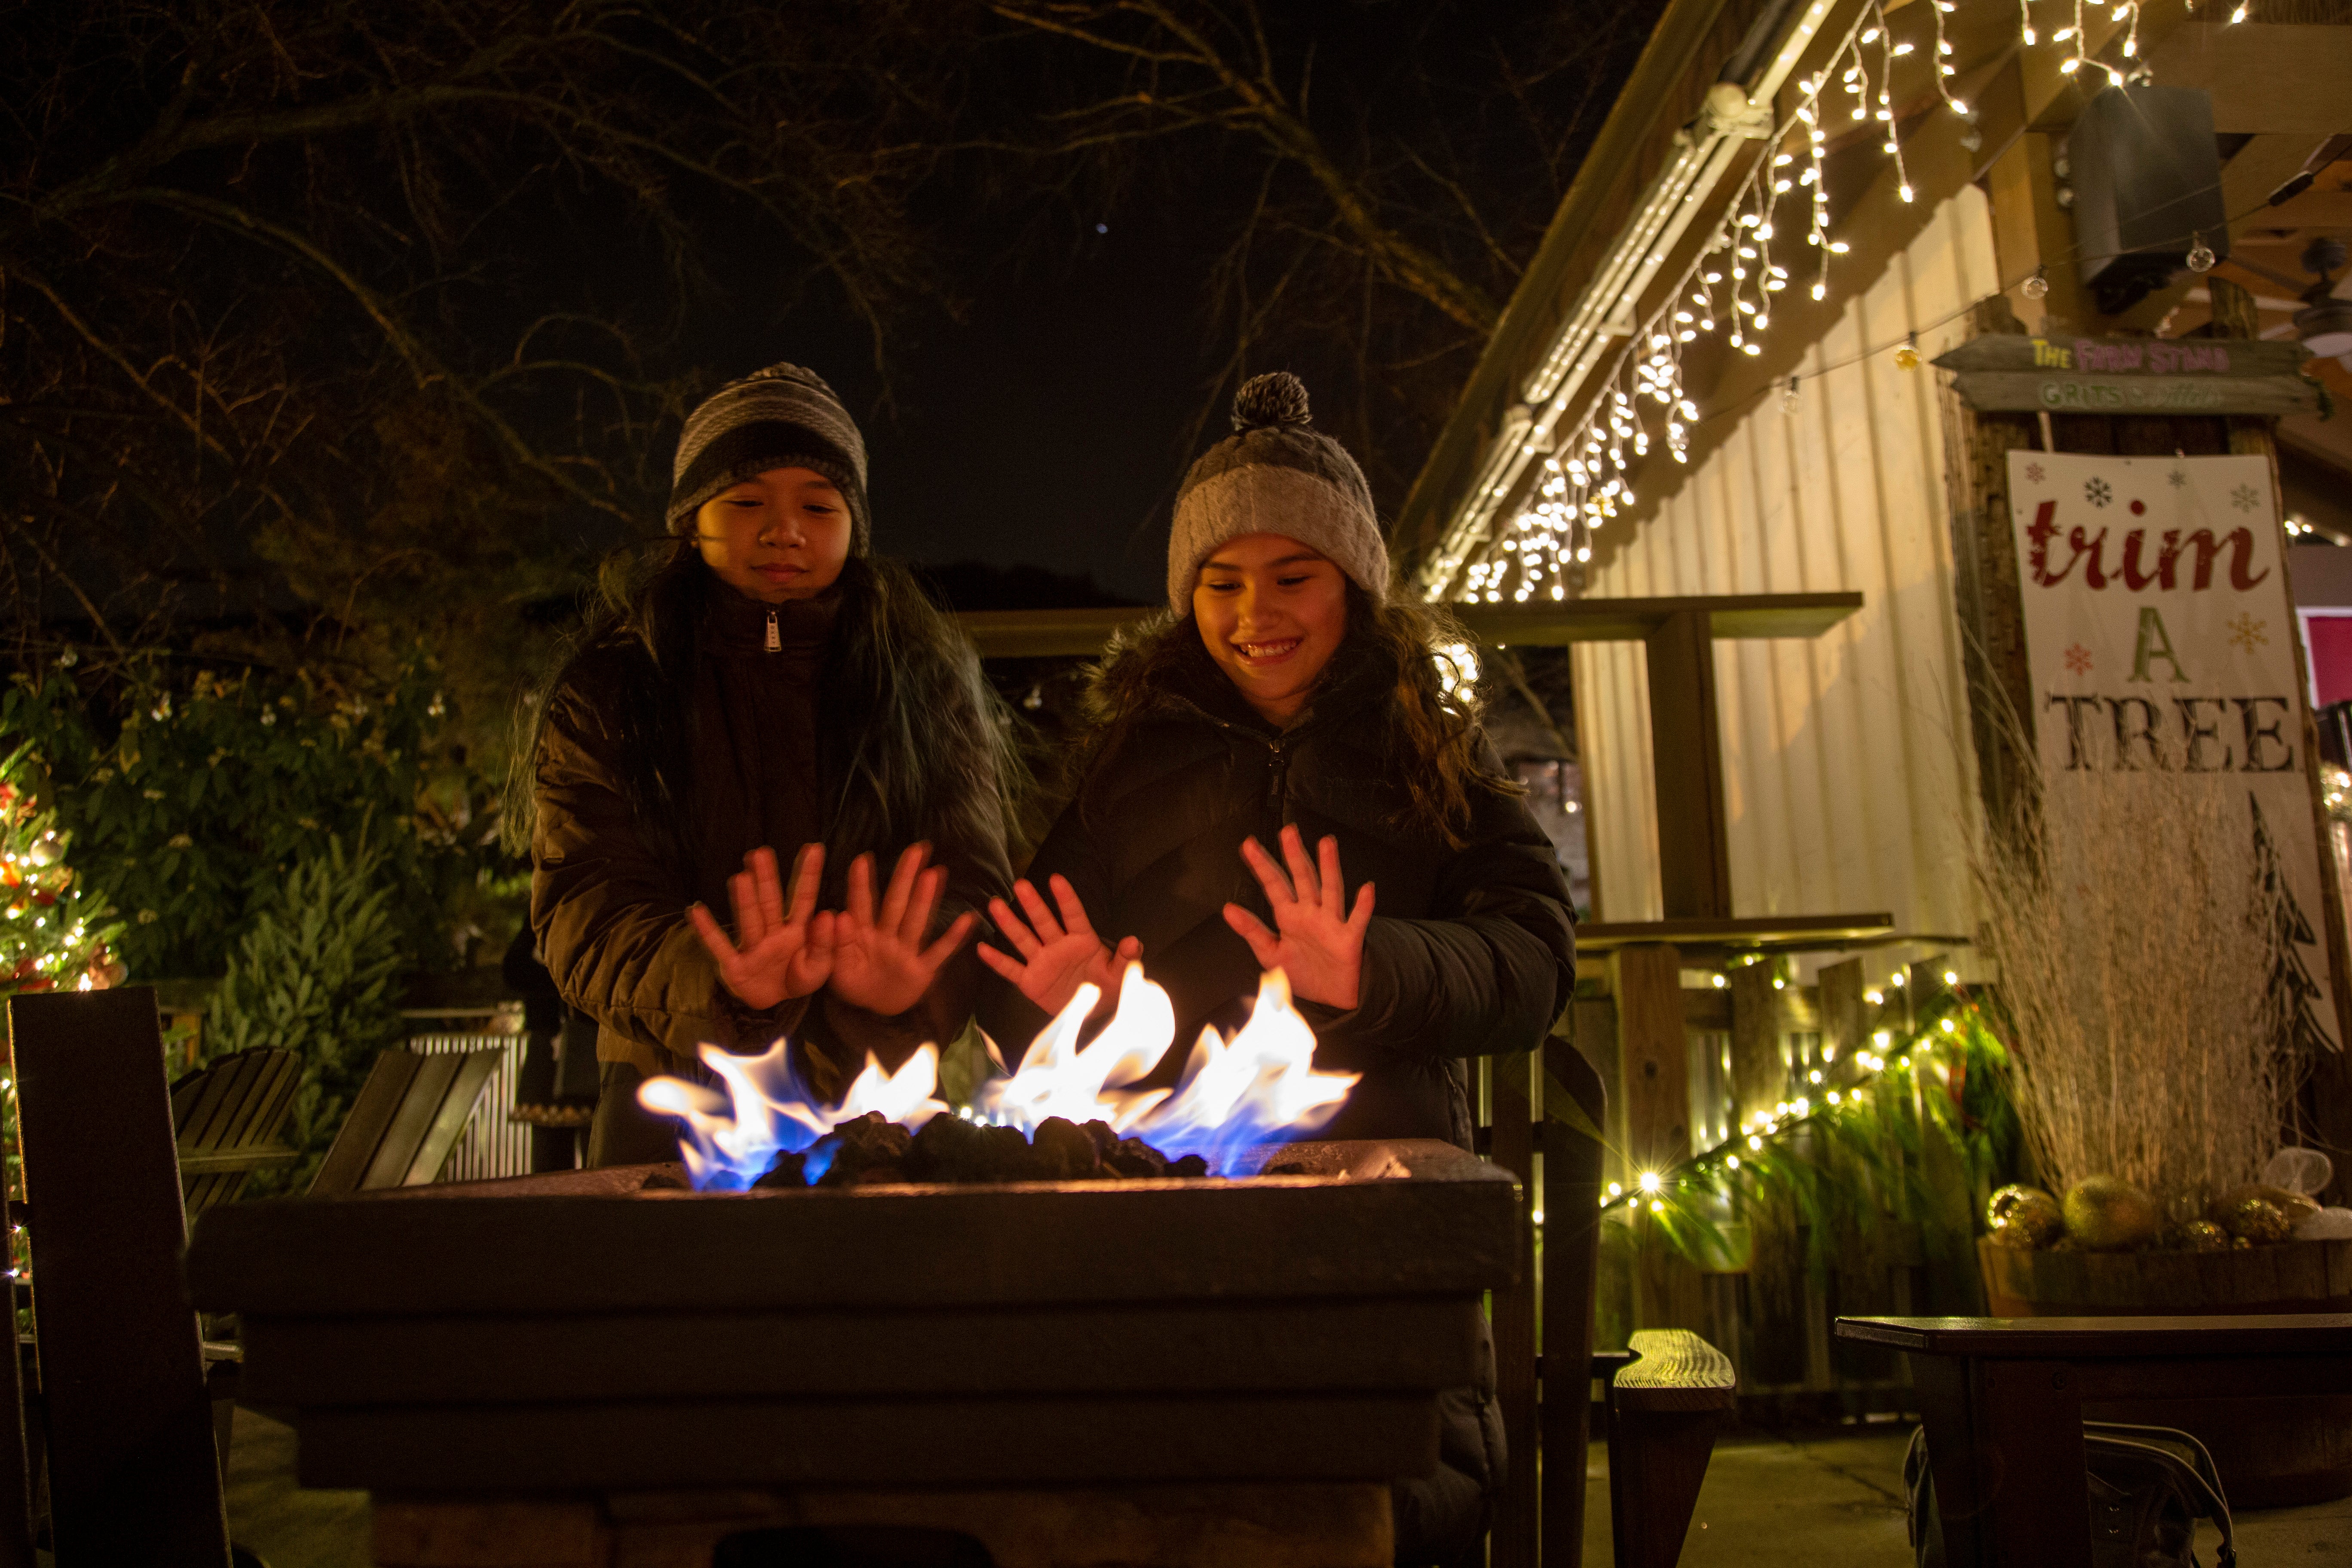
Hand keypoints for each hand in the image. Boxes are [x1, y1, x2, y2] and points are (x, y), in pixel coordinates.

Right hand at [689, 843, 834, 1009]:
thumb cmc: (798, 978)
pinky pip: (719, 946)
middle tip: (762, 853)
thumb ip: (826, 944)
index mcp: (797, 931)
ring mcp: (752, 948)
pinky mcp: (735, 966)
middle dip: (767, 878)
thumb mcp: (820, 968)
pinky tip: (696, 910)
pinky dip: (707, 931)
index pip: (804, 899)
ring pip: (749, 920)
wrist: (776, 1006)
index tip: (814, 848)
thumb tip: (829, 914)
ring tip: (741, 877)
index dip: (809, 875)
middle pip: (770, 902)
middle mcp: (773, 933)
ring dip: (745, 900)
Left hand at [826, 843, 977, 1016]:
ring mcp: (906, 952)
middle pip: (896, 903)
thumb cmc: (855, 983)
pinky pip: (939, 952)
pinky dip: (953, 938)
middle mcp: (887, 937)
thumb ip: (836, 944)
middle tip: (916, 848)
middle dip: (904, 877)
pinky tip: (969, 919)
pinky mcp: (922, 970)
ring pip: (916, 921)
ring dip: (925, 899)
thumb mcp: (836, 969)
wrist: (875, 1010)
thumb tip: (836, 915)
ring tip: (935, 872)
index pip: (861, 906)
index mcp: (862, 936)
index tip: (862, 859)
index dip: (861, 884)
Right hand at [975, 873, 1141, 1016]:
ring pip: (1023, 939)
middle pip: (1044, 922)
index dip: (1066, 899)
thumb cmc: (1108, 986)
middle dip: (1033, 904)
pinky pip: (1011, 969)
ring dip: (1009, 923)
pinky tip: (981, 949)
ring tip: (995, 905)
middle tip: (1021, 884)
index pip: (1074, 916)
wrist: (1092, 1013)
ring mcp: (1042, 962)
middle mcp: (1059, 946)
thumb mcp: (1120, 975)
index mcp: (1083, 941)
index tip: (1056, 879)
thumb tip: (1134, 941)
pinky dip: (997, 961)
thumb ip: (1125, 958)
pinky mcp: (1030, 981)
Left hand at [1223, 825, 1373, 1009]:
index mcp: (1289, 916)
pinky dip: (1363, 906)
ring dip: (1329, 867)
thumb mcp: (1270, 953)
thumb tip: (1227, 908)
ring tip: (1326, 844)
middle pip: (1302, 878)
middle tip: (1288, 832)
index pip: (1273, 885)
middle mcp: (1310, 913)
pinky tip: (1367, 889)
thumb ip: (1251, 930)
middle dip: (1294, 855)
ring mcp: (1331, 923)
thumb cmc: (1302, 972)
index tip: (1247, 845)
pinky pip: (1357, 919)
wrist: (1329, 998)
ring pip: (1331, 889)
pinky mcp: (1349, 939)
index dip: (1261, 865)